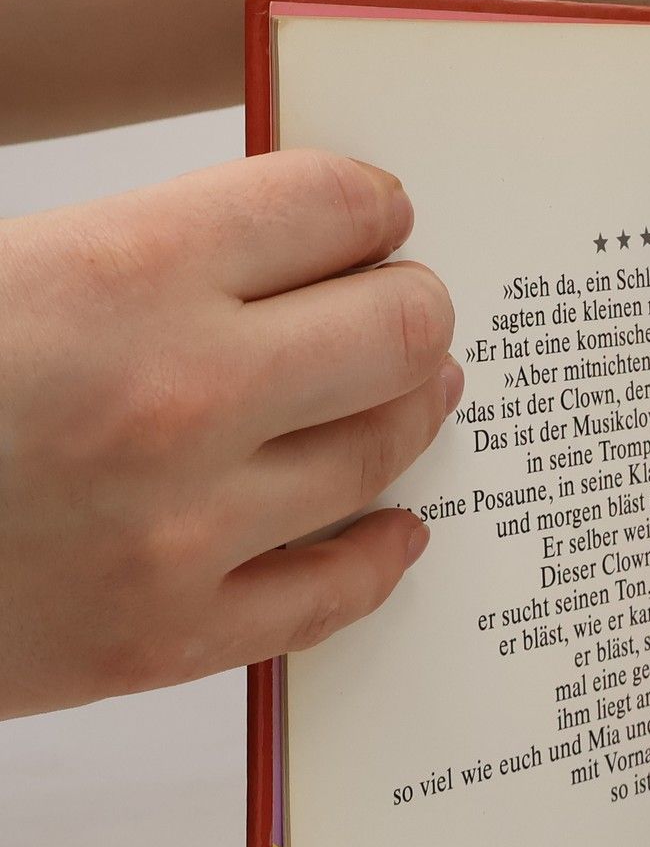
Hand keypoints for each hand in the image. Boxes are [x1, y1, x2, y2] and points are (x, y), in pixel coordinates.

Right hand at [0, 152, 458, 716]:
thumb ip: (149, 244)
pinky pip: (332, 595)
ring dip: (409, 409)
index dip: (369, 204)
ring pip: (385, 453)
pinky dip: (379, 553)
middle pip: (400, 328)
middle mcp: (172, 399)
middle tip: (403, 301)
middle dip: (411, 302)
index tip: (372, 216)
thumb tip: (300, 235)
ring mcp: (175, 534)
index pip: (338, 207)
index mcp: (118, 273)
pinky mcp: (156, 642)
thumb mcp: (8, 262)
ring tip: (410, 387)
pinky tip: (395, 526)